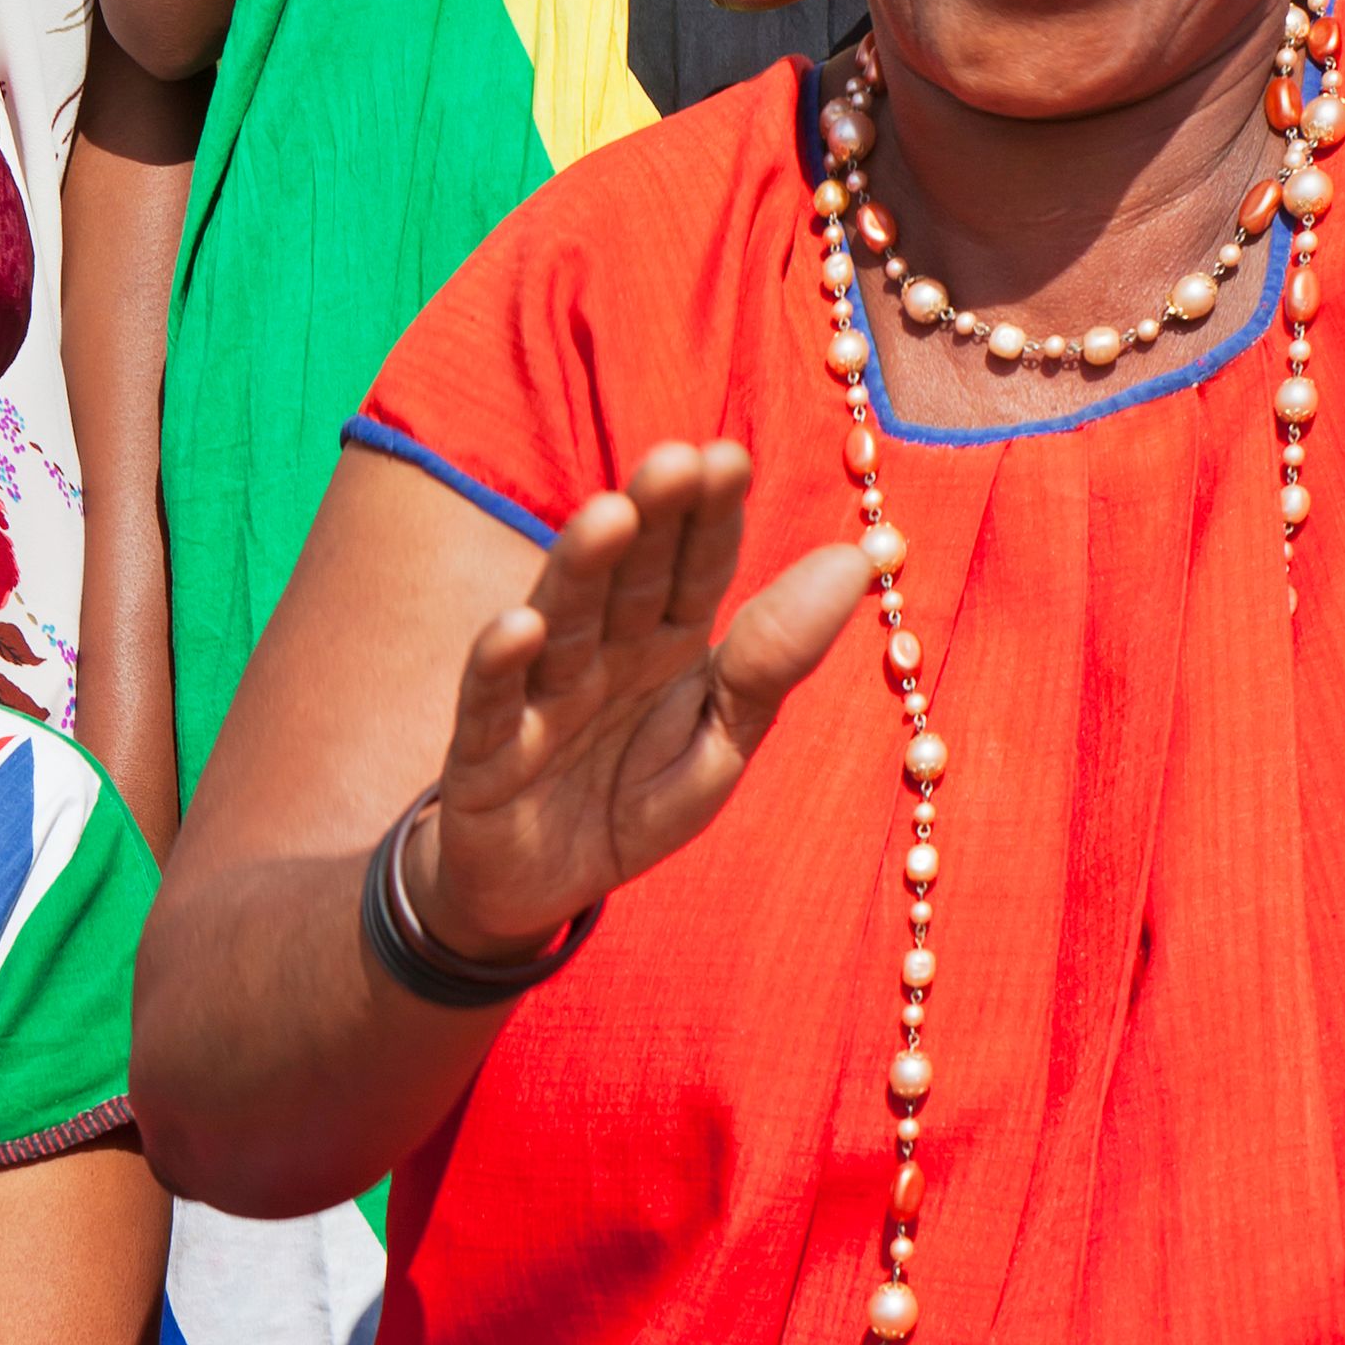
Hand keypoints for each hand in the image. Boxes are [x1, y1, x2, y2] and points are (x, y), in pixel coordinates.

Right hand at [412, 441, 865, 957]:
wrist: (536, 887)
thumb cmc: (634, 799)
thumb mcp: (723, 740)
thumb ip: (777, 656)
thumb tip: (860, 559)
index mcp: (670, 641)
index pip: (699, 565)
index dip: (713, 516)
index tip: (732, 458)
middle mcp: (605, 650)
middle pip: (632, 575)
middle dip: (654, 517)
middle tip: (678, 458)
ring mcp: (541, 693)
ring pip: (565, 619)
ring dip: (582, 567)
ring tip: (609, 515)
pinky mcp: (484, 750)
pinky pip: (493, 703)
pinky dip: (503, 667)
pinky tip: (520, 629)